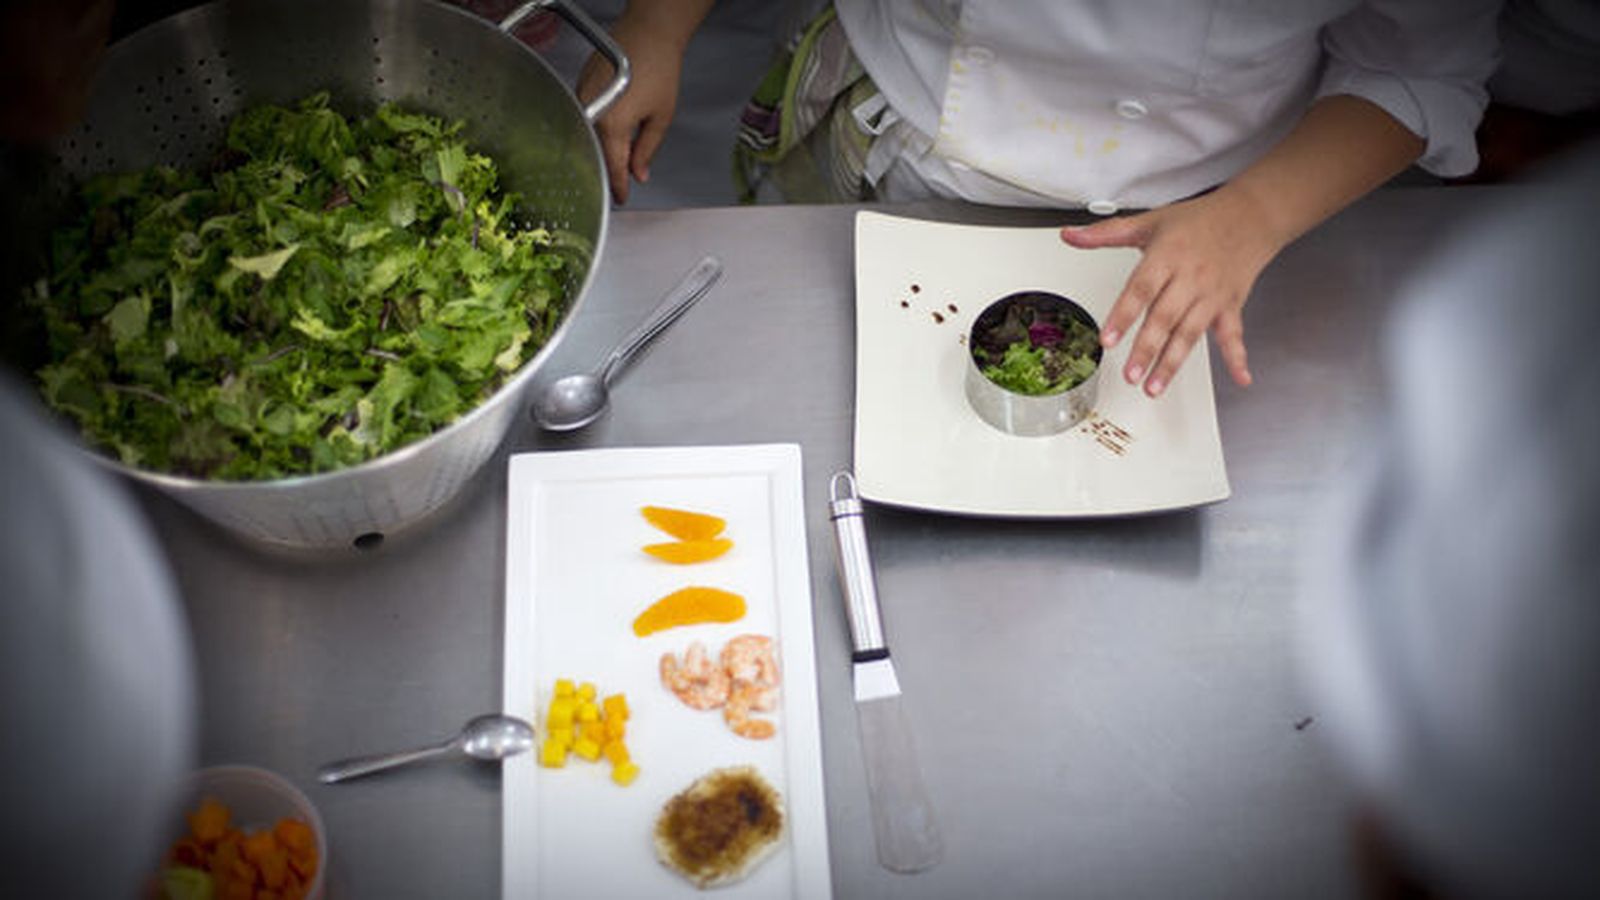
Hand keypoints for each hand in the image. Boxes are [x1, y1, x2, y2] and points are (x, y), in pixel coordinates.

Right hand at [576, 20, 689, 204]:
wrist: (648, 32)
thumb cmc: (658, 67)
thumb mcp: (660, 117)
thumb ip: (647, 150)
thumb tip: (639, 173)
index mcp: (613, 124)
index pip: (612, 166)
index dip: (618, 186)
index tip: (622, 198)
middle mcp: (592, 112)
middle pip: (596, 153)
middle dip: (608, 171)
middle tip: (618, 186)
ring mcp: (581, 97)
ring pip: (587, 136)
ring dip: (599, 151)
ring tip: (613, 164)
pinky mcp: (579, 85)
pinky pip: (583, 117)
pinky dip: (593, 130)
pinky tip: (604, 136)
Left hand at [1060, 188, 1280, 394]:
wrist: (1250, 214)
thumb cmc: (1198, 220)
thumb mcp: (1149, 221)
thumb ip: (1106, 233)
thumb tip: (1069, 235)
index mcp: (1166, 257)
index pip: (1141, 289)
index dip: (1123, 315)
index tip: (1107, 339)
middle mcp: (1190, 277)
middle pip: (1164, 318)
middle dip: (1147, 349)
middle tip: (1130, 375)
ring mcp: (1211, 294)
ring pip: (1190, 332)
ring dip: (1173, 362)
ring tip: (1154, 387)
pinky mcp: (1231, 305)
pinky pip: (1233, 333)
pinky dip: (1237, 357)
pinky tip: (1240, 377)